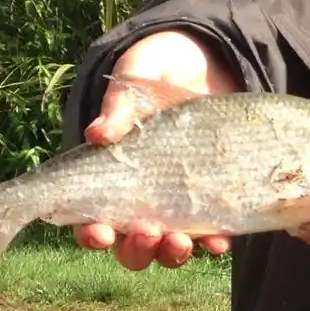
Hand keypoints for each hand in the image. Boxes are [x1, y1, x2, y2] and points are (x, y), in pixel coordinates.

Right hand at [75, 29, 241, 270]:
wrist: (212, 58)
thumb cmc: (160, 67)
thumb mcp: (137, 74)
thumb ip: (119, 102)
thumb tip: (98, 133)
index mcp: (111, 172)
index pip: (91, 216)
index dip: (90, 231)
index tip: (98, 230)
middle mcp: (142, 195)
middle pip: (130, 243)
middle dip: (136, 248)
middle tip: (147, 234)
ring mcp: (179, 198)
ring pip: (167, 245)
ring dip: (171, 252)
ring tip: (179, 242)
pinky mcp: (214, 194)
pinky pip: (210, 231)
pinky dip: (212, 241)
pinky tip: (219, 240)